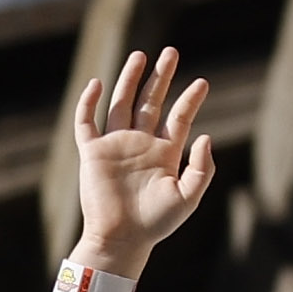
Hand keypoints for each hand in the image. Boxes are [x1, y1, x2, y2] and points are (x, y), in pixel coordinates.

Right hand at [70, 49, 214, 269]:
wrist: (122, 239)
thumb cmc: (156, 224)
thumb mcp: (188, 198)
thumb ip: (201, 169)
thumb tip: (206, 135)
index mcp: (165, 153)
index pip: (179, 117)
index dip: (190, 99)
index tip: (202, 82)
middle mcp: (141, 144)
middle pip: (151, 102)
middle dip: (160, 77)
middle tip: (171, 52)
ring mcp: (116, 145)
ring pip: (122, 104)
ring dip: (130, 79)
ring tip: (140, 55)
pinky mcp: (93, 152)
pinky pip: (87, 121)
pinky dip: (90, 102)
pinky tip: (98, 84)